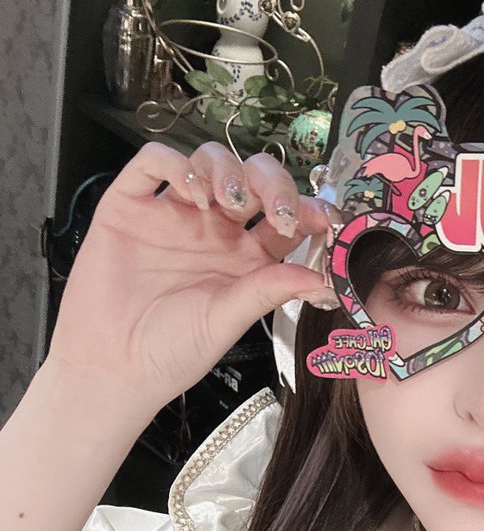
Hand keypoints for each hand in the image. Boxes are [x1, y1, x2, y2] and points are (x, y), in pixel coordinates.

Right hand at [45, 140, 336, 414]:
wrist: (112, 368)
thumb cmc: (170, 352)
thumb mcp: (228, 320)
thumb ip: (269, 290)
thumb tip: (322, 278)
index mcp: (247, 258)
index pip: (287, 218)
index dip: (308, 211)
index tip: (324, 219)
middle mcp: (215, 230)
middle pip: (254, 180)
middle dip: (273, 183)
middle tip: (277, 208)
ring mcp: (174, 215)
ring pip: (209, 162)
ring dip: (227, 169)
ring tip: (228, 200)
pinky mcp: (131, 207)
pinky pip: (152, 163)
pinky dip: (175, 163)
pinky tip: (190, 191)